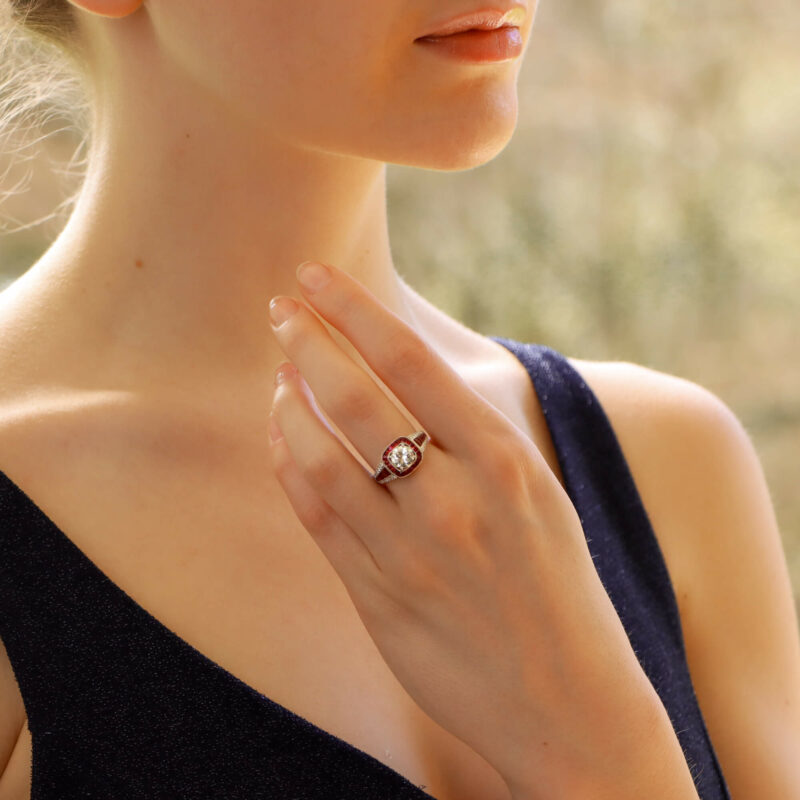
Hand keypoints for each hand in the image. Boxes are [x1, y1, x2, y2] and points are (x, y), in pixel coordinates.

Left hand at [266, 261, 676, 794]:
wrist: (573, 702)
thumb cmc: (560, 584)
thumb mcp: (538, 493)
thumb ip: (474, 439)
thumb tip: (403, 377)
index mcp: (504, 462)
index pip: (409, 360)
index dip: (352, 309)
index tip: (314, 275)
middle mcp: (454, 500)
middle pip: (353, 397)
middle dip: (306, 341)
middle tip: (279, 309)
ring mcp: (410, 553)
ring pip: (319, 455)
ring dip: (287, 404)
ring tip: (278, 375)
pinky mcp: (379, 599)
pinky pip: (315, 516)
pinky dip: (289, 467)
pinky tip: (280, 439)